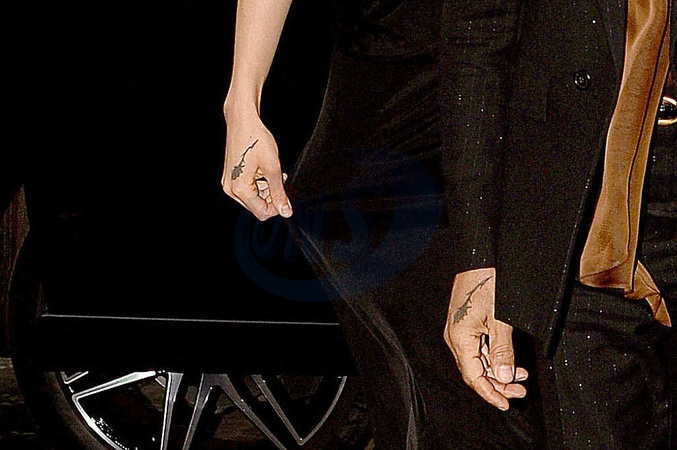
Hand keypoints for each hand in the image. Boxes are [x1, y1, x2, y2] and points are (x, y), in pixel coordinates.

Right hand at [222, 111, 291, 220]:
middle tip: (281, 181)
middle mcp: (231, 189)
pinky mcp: (231, 177)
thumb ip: (279, 193)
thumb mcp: (273, 168)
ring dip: (267, 190)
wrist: (243, 121)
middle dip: (271, 197)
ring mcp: (229, 183)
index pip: (261, 212)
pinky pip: (248, 189)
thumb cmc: (256, 140)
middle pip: (257, 207)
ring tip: (275, 173)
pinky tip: (266, 171)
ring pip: (254, 198)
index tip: (287, 195)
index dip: (277, 207)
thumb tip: (286, 212)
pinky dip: (260, 184)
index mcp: (239, 189)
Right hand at [443, 267, 527, 409]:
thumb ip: (501, 349)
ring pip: (477, 360)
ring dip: (498, 371)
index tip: (506, 404)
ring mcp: (459, 329)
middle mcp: (455, 337)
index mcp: (460, 338)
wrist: (479, 257)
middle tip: (521, 391)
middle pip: (474, 371)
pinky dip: (494, 357)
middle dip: (498, 384)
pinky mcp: (465, 322)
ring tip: (521, 377)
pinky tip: (511, 360)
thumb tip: (503, 376)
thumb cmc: (488, 283)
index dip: (490, 393)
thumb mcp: (500, 319)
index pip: (473, 376)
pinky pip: (478, 348)